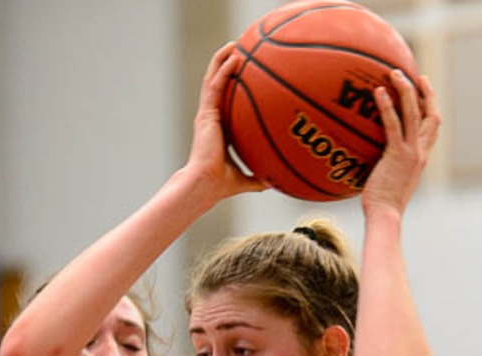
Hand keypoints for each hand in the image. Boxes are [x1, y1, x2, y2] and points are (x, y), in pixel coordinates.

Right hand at [185, 42, 265, 199]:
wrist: (206, 185)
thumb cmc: (221, 186)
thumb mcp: (246, 179)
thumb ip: (258, 177)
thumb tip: (275, 182)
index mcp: (219, 130)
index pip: (226, 103)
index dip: (234, 88)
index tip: (246, 75)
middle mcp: (211, 118)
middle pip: (218, 85)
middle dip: (227, 66)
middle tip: (241, 50)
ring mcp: (207, 115)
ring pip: (213, 79)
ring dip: (222, 60)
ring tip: (234, 44)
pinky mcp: (205, 114)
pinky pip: (215, 86)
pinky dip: (223, 70)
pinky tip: (234, 58)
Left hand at [362, 71, 439, 216]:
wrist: (385, 217)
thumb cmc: (380, 207)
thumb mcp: (387, 183)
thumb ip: (385, 167)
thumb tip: (367, 160)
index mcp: (421, 158)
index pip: (432, 128)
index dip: (431, 108)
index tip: (424, 92)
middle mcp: (420, 152)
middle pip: (431, 115)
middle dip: (426, 92)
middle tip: (416, 75)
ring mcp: (411, 152)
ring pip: (415, 112)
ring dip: (406, 89)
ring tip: (393, 73)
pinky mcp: (398, 155)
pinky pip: (393, 124)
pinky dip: (387, 106)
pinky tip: (378, 92)